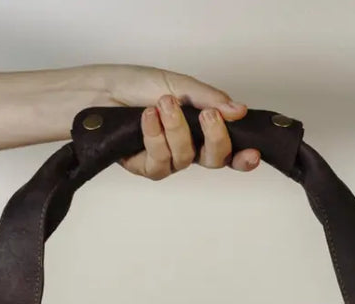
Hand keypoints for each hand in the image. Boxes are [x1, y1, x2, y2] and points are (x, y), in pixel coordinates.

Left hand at [97, 66, 259, 179]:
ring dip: (176, 129)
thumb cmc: (137, 85)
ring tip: (163, 105)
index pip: (229, 149)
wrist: (101, 91)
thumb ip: (209, 100)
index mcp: (201, 128)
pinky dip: (155, 137)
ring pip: (185, 158)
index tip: (253, 154)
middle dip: (215, 137)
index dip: (243, 158)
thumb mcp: (179, 85)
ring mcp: (168, 160)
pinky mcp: (146, 168)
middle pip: (215, 159)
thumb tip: (238, 110)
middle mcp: (187, 148)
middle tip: (207, 116)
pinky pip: (159, 162)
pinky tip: (147, 118)